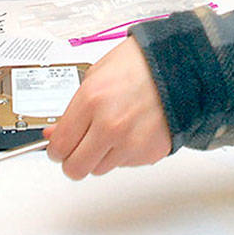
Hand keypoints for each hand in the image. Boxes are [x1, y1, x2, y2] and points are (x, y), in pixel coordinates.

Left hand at [43, 37, 171, 178]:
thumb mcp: (95, 77)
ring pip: (99, 170)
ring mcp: (131, 143)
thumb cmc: (139, 64)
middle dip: (73, 160)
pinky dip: (123, 153)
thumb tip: (54, 134)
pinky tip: (130, 131)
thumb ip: (72, 111)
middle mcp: (110, 126)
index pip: (59, 146)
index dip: (55, 149)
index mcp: (92, 101)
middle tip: (78, 149)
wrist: (179, 66)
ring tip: (112, 132)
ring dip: (100, 156)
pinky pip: (124, 164)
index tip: (58, 147)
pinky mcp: (149, 153)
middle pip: (75, 168)